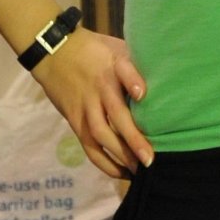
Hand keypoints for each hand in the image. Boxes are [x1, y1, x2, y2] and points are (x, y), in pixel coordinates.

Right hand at [32, 25, 152, 177]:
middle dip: (133, 137)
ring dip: (120, 154)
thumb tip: (165, 80)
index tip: (142, 94)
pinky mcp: (75, 120)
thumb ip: (135, 64)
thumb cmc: (94, 50)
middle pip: (116, 113)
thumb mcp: (115, 47)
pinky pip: (89, 145)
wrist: (54, 52)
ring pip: (101, 134)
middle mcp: (99, 87)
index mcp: (112, 65)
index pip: (123, 69)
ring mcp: (86, 106)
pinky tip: (121, 172)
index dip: (132, 80)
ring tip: (140, 169)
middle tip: (150, 158)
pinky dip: (104, 161)